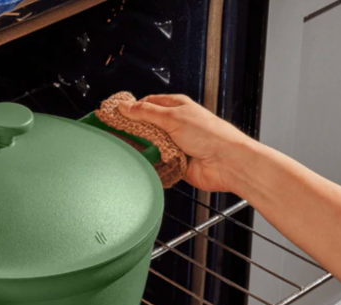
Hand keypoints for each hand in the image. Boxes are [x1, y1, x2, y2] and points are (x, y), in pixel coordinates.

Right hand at [118, 94, 258, 192]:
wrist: (226, 163)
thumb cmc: (211, 135)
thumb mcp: (173, 117)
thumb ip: (146, 112)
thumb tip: (125, 106)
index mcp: (176, 107)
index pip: (146, 104)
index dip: (130, 108)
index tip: (114, 114)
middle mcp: (175, 125)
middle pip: (145, 125)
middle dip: (134, 130)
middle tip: (119, 132)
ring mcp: (175, 143)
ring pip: (149, 145)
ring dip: (144, 148)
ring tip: (136, 148)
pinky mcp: (175, 162)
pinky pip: (156, 162)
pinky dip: (152, 162)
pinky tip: (148, 161)